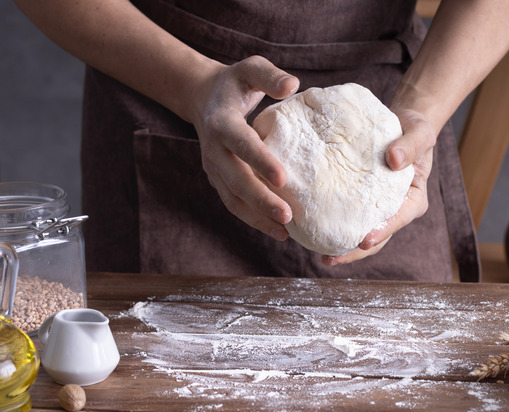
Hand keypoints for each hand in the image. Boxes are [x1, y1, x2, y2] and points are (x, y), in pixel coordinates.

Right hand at [191, 56, 299, 240]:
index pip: (241, 143)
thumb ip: (269, 76)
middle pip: (236, 179)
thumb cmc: (236, 83)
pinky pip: (234, 204)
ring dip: (258, 217)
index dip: (260, 160)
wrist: (203, 98)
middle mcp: (214, 148)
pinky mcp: (219, 180)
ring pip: (233, 198)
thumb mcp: (250, 69)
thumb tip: (292, 85)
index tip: (283, 178)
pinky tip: (279, 232)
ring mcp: (214, 168)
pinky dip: (254, 220)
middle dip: (261, 200)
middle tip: (288, 215)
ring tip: (286, 231)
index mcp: (222, 122)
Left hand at [323, 108, 436, 265]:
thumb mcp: (421, 132)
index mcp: (414, 198)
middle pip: (378, 237)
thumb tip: (394, 160)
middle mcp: (397, 208)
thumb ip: (412, 144)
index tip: (366, 240)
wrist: (403, 123)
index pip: (400, 219)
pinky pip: (349, 215)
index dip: (383, 231)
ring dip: (343, 247)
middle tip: (330, 259)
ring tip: (321, 257)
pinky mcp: (363, 200)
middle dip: (355, 251)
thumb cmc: (415, 128)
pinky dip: (334, 224)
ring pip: (362, 232)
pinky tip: (314, 230)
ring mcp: (378, 207)